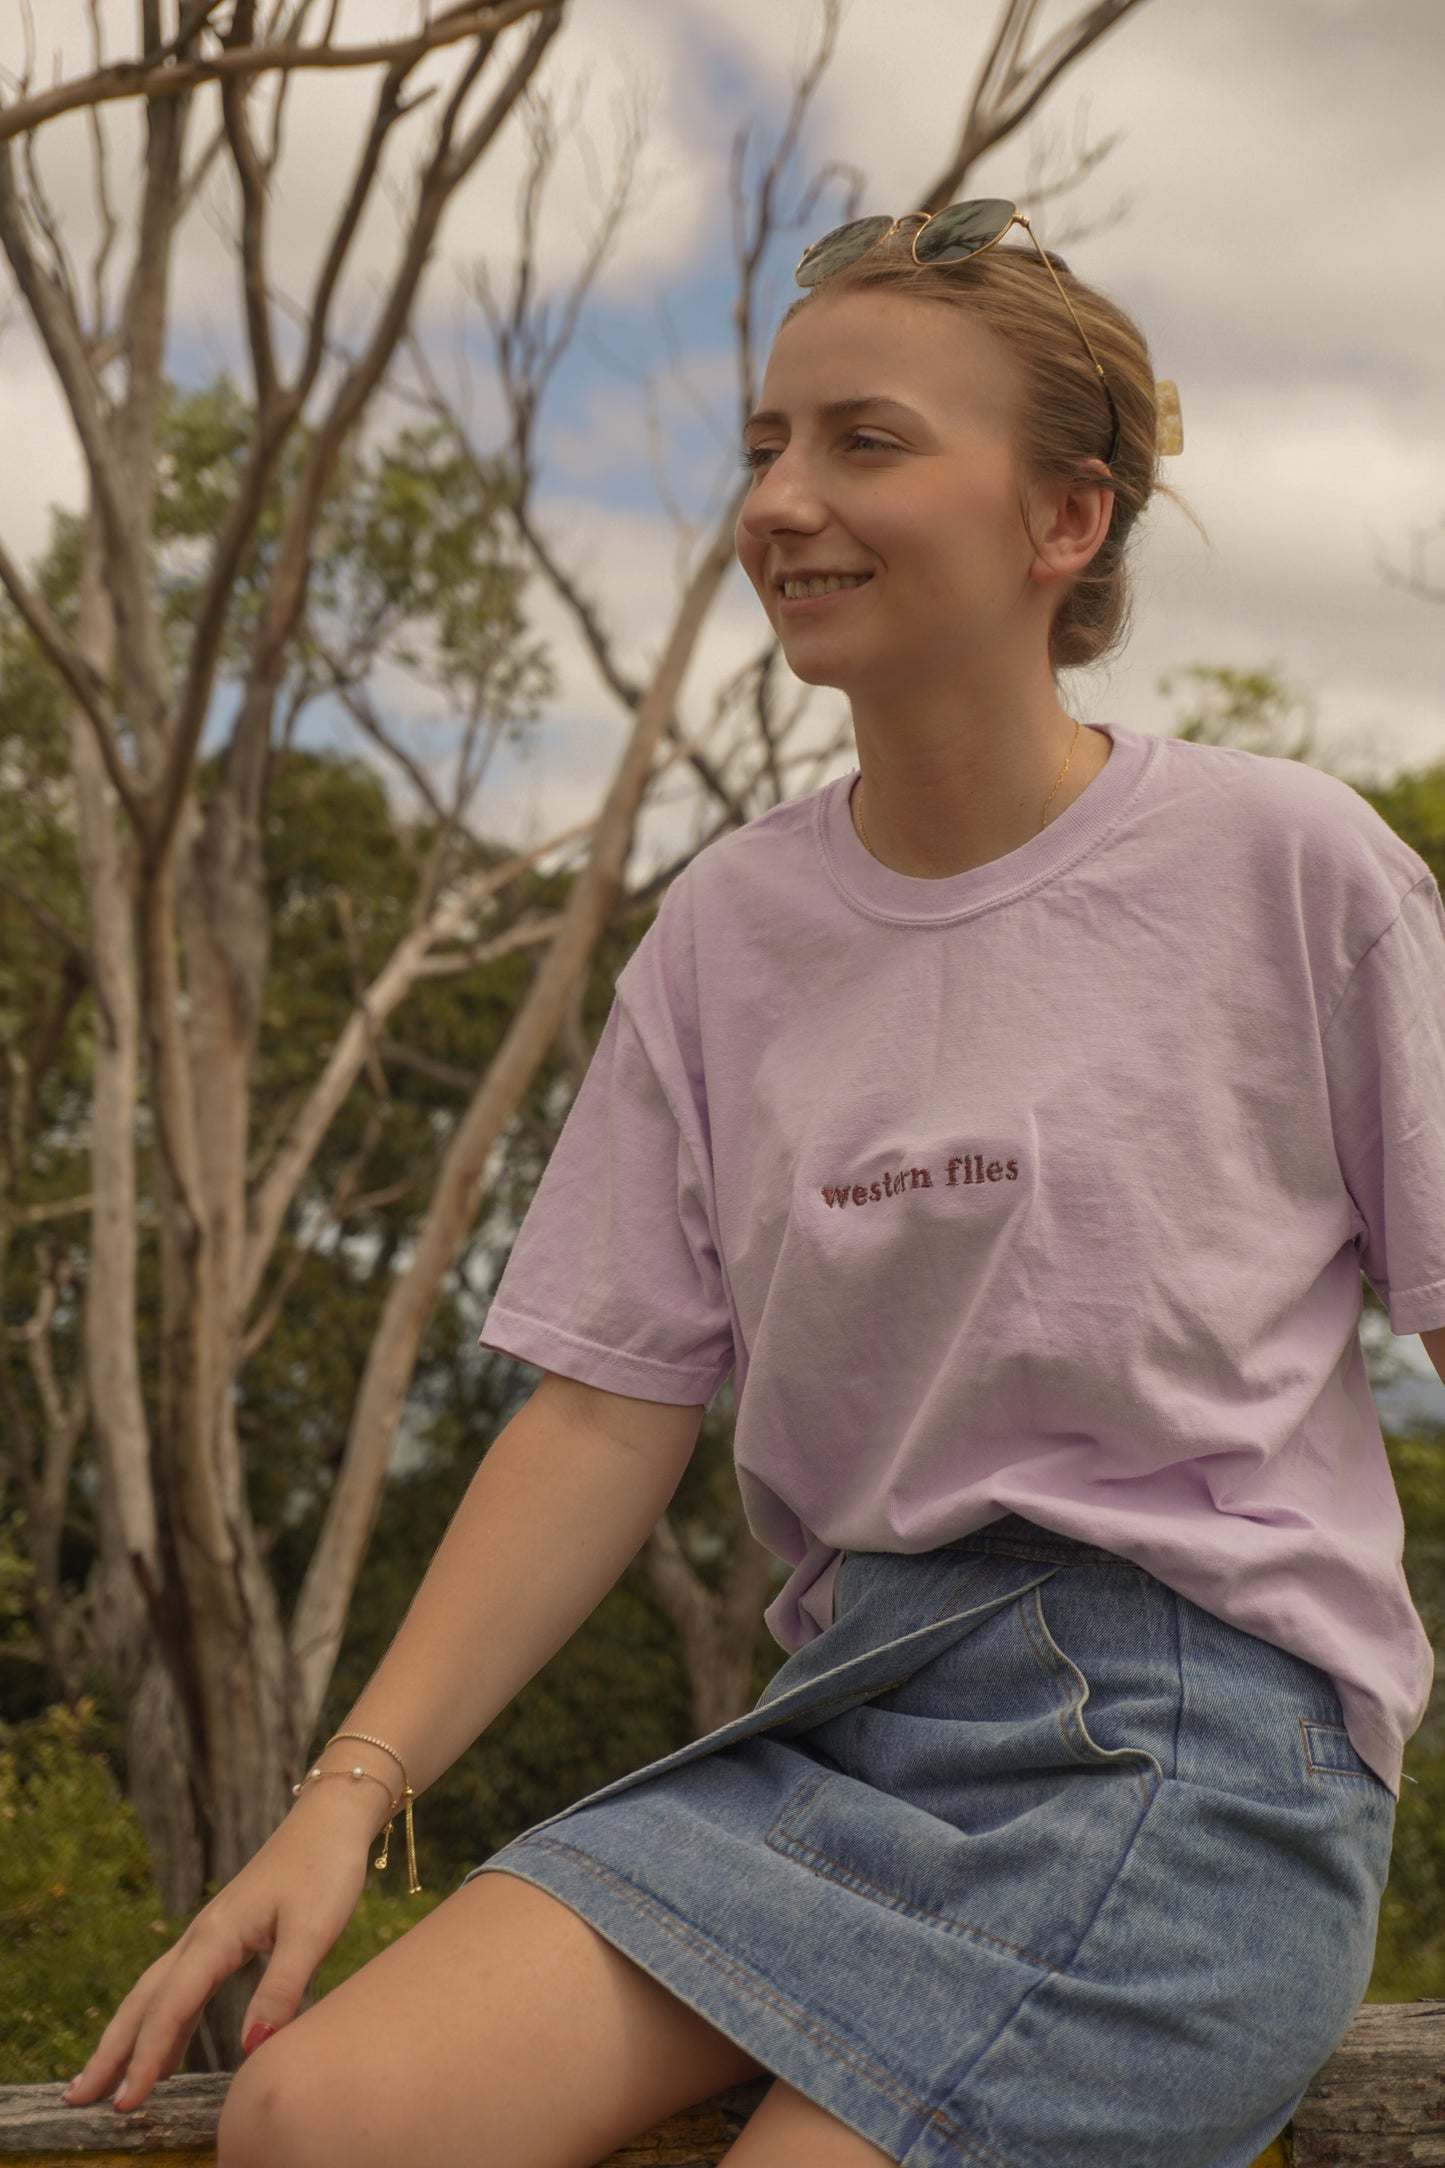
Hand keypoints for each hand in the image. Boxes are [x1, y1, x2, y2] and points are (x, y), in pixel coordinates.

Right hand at [62, 1781, 382, 2112]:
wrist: (331, 1816)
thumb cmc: (325, 1867)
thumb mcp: (314, 1929)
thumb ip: (282, 1988)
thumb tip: (252, 2048)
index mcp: (216, 1935)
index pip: (170, 2008)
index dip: (145, 2058)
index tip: (125, 2102)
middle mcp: (201, 1935)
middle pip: (144, 2001)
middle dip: (111, 2050)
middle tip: (78, 2098)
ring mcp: (209, 1934)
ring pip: (156, 1993)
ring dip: (128, 2037)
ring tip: (102, 2081)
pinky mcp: (224, 1935)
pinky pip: (180, 1987)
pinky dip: (164, 2021)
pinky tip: (164, 2050)